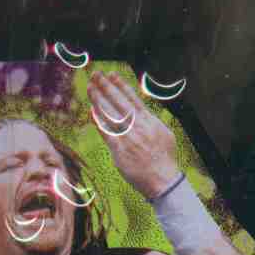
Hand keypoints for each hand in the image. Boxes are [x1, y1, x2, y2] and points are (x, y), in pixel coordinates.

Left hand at [88, 69, 179, 200]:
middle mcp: (139, 126)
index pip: (133, 98)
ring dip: (99, 99)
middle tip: (95, 74)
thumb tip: (142, 112)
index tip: (111, 74)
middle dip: (106, 87)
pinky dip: (99, 121)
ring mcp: (129, 138)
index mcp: (150, 121)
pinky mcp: (120, 151)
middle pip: (119, 102)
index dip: (121, 85)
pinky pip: (107, 132)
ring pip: (111, 114)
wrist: (163, 180)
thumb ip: (151, 122)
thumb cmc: (164, 158)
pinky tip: (91, 111)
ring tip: (90, 88)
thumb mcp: (164, 134)